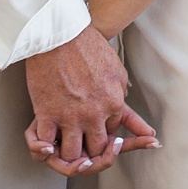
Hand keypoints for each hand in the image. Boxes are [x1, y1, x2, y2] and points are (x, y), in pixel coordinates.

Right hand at [22, 28, 157, 175]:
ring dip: (69, 154)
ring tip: (64, 146)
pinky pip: (45, 145)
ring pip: (72, 155)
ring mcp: (70, 116)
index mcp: (114, 104)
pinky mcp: (46, 114)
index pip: (113, 134)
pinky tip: (47, 145)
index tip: (95, 127)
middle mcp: (94, 115)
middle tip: (82, 144)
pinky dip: (45, 149)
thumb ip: (126, 103)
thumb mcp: (118, 73)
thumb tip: (142, 124)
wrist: (61, 33)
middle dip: (90, 151)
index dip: (104, 132)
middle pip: (96, 150)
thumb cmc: (89, 48)